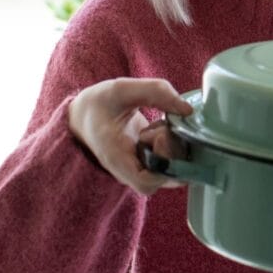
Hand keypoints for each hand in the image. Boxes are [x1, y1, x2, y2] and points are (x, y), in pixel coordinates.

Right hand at [67, 78, 193, 194]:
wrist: (85, 114)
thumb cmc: (98, 104)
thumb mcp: (121, 89)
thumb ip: (155, 92)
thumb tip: (188, 109)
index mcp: (117, 160)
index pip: (147, 183)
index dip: (163, 164)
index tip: (160, 136)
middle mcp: (130, 171)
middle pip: (165, 179)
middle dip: (174, 151)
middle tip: (162, 128)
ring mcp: (140, 168)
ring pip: (172, 170)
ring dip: (175, 147)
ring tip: (160, 126)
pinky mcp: (149, 161)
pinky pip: (171, 162)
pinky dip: (174, 144)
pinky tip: (162, 128)